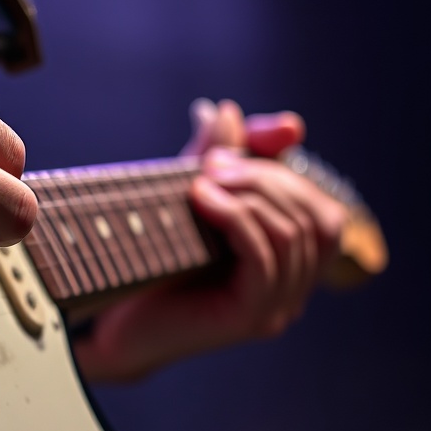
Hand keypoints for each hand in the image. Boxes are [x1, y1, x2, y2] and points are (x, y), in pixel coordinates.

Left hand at [71, 99, 346, 382]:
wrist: (108, 319)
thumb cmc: (146, 261)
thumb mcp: (185, 201)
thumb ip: (213, 162)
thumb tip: (227, 111)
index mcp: (287, 262)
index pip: (323, 209)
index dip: (283, 169)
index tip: (223, 152)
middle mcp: (293, 288)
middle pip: (316, 215)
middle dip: (264, 177)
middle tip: (210, 164)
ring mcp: (277, 306)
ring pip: (294, 232)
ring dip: (250, 193)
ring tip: (202, 180)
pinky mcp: (252, 317)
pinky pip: (265, 255)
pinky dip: (236, 217)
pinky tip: (200, 199)